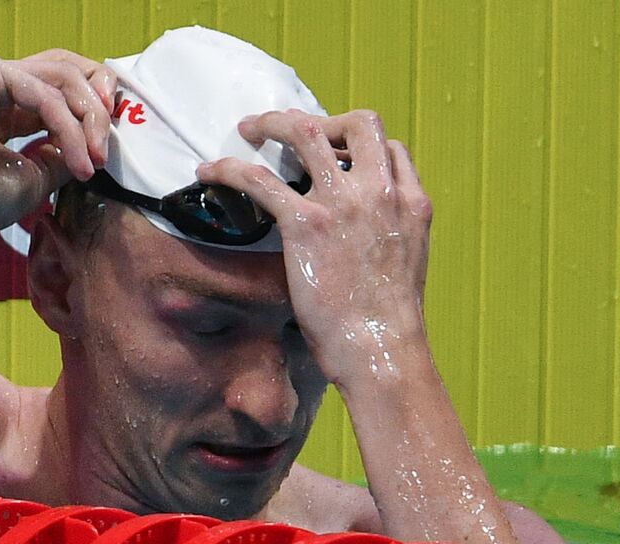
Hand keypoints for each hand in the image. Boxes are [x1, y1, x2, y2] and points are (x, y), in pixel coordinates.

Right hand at [0, 49, 115, 245]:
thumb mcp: (35, 180)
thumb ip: (64, 155)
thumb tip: (95, 146)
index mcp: (7, 110)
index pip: (63, 92)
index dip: (94, 114)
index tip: (105, 153)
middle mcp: (0, 87)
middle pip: (69, 69)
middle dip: (101, 101)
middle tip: (109, 144)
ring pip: (66, 77)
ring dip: (91, 120)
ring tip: (94, 159)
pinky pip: (47, 94)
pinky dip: (70, 129)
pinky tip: (79, 161)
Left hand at [196, 110, 433, 389]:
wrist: (380, 349)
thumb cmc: (387, 324)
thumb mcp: (407, 264)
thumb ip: (389, 234)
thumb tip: (359, 234)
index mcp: (411, 202)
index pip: (391, 148)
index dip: (359, 145)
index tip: (334, 154)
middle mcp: (380, 192)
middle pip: (358, 122)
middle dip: (322, 118)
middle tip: (290, 129)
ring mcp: (343, 204)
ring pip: (306, 132)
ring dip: (273, 122)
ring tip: (249, 128)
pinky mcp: (306, 224)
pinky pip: (259, 180)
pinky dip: (229, 169)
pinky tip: (209, 172)